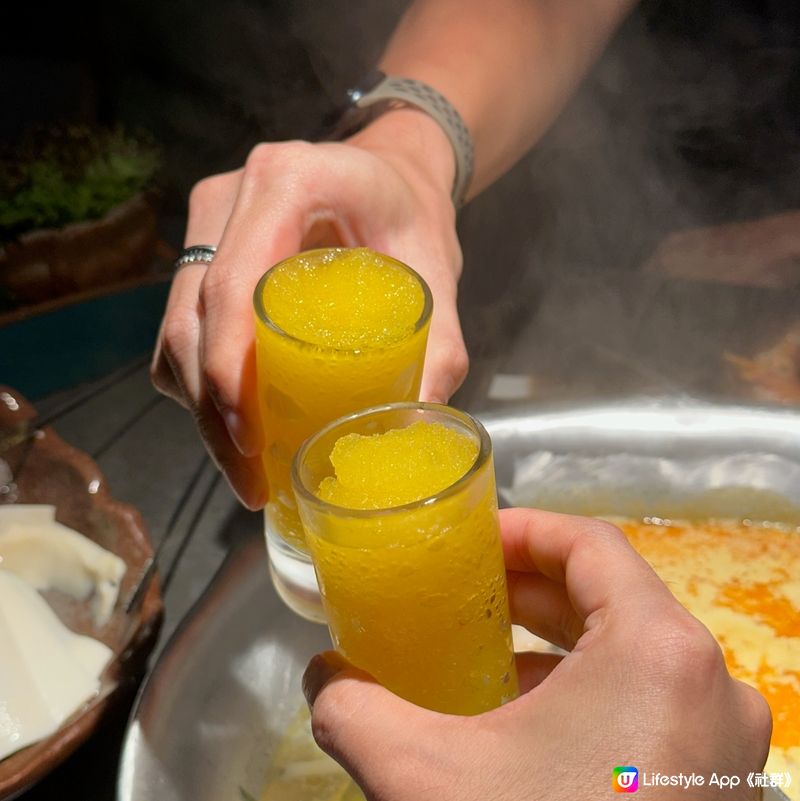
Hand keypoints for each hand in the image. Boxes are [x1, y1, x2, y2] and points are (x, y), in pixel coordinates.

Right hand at [150, 109, 465, 507]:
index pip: (232, 284)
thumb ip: (440, 347)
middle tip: (251, 480)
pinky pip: (179, 326)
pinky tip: (234, 423)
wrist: (388, 175)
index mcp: (286, 181)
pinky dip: (197, 383)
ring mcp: (209, 224)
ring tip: (246, 469)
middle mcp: (231, 198)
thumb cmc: (412, 215)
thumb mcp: (435, 270)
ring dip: (200, 406)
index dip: (228, 369)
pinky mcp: (204, 252)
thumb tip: (415, 432)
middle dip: (213, 411)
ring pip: (176, 329)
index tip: (251, 438)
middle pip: (192, 318)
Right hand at [303, 508, 771, 800]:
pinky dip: (588, 693)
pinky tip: (526, 720)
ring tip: (486, 649)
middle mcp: (709, 683)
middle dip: (530, 587)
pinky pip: (649, 705)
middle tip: (465, 588)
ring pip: (632, 652)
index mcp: (658, 650)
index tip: (470, 540)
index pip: (589, 543)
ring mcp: (723, 738)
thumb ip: (356, 711)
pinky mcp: (717, 781)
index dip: (522, 529)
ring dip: (556, 642)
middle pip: (611, 594)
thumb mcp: (426, 778)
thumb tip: (321, 677)